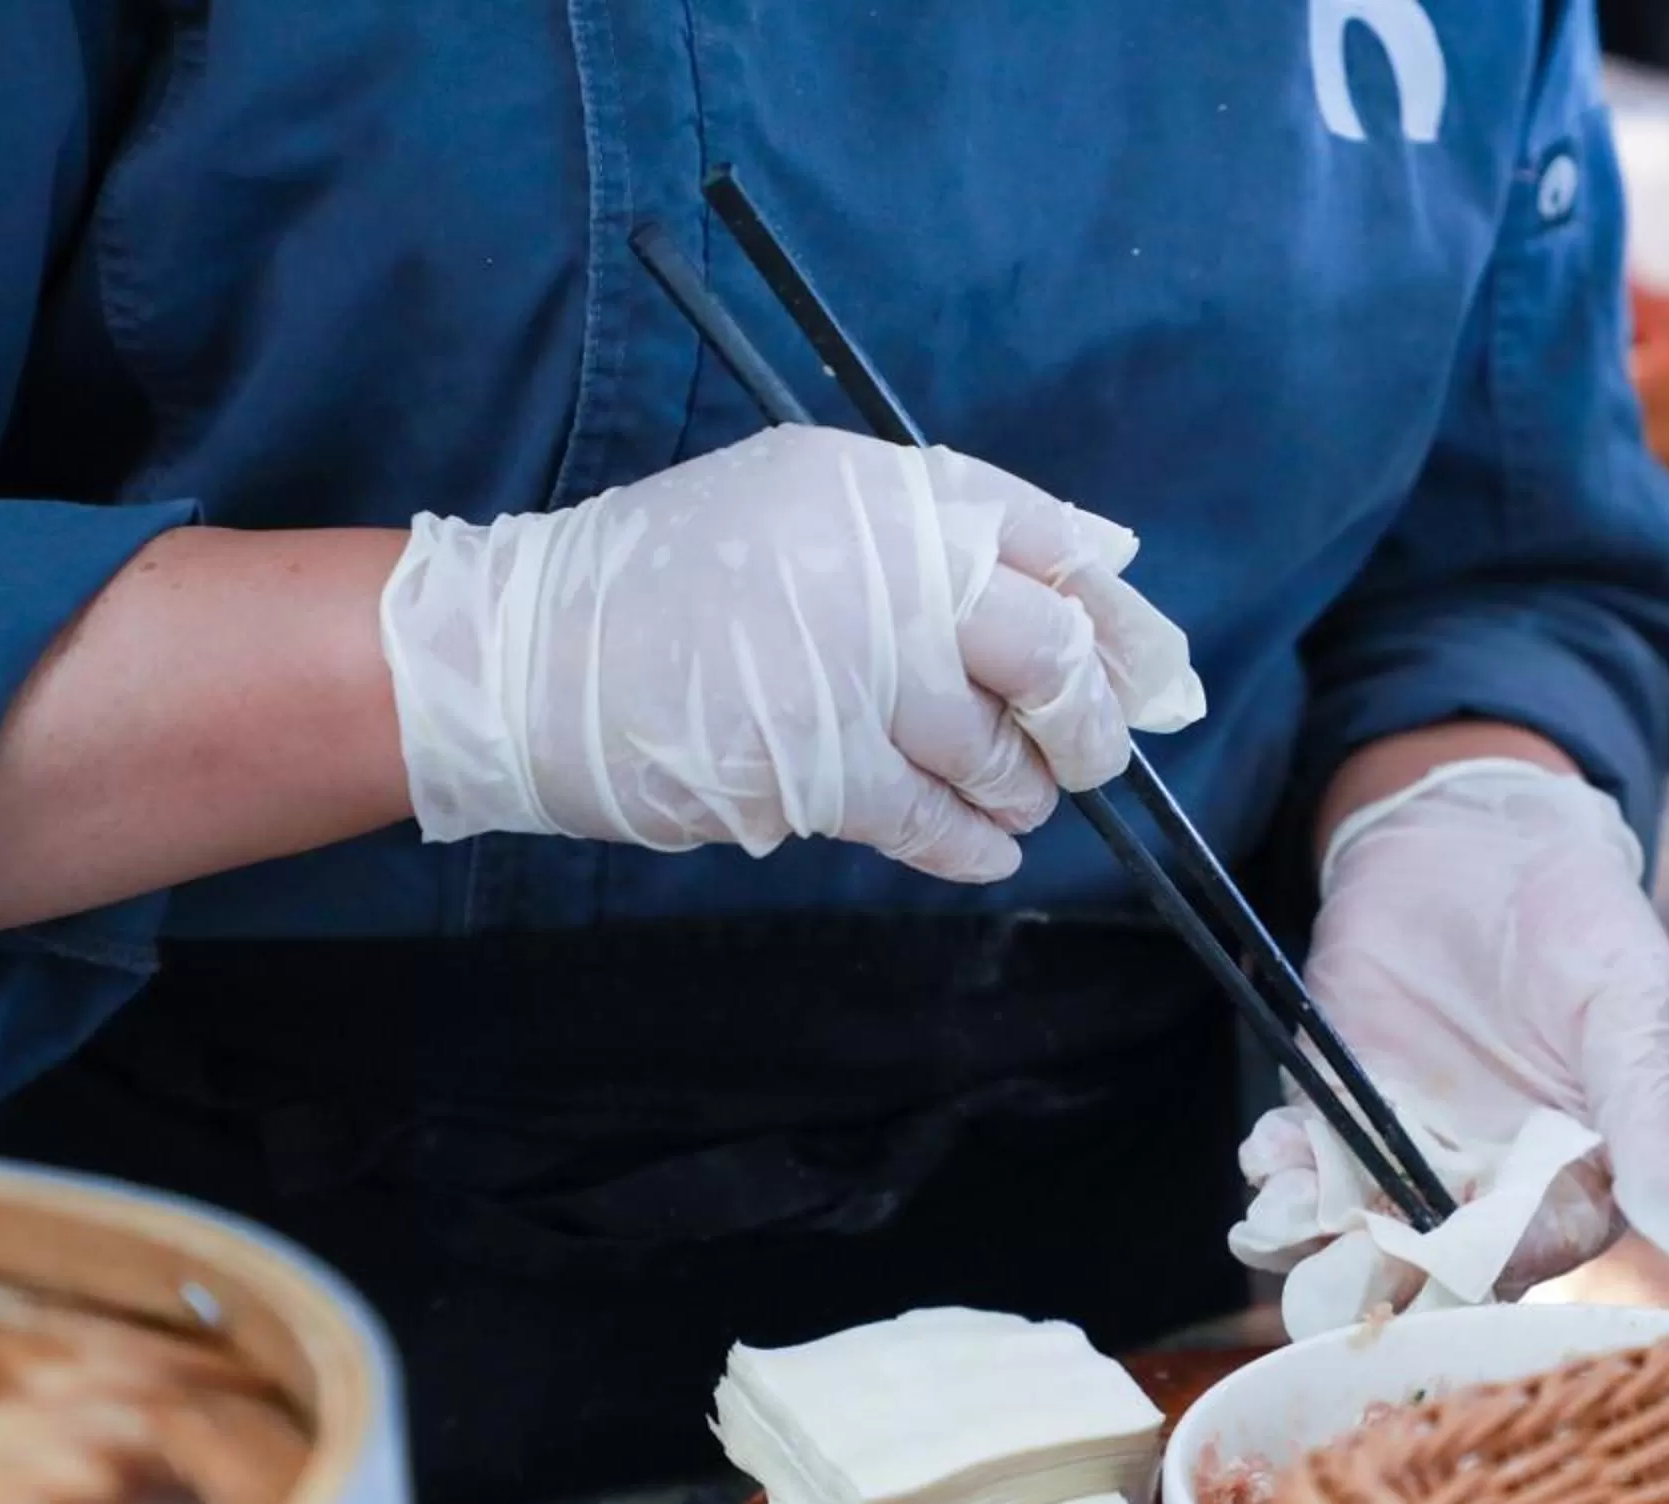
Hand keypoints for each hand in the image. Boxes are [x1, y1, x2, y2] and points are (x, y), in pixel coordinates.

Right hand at [379, 426, 1200, 879]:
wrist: (519, 656)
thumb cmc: (668, 585)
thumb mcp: (803, 502)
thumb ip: (951, 523)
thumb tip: (1111, 561)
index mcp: (883, 489)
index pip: (1052, 544)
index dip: (1118, 620)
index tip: (1148, 672)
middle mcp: (880, 567)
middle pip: (1051, 650)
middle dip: (1091, 719)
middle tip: (1089, 752)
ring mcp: (850, 667)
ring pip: (1000, 750)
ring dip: (1022, 789)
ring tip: (1009, 795)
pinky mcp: (816, 763)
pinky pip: (937, 822)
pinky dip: (974, 846)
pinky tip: (983, 849)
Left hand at [1233, 757, 1668, 1322]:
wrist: (1486, 835)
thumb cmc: (1587, 925)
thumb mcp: (1633, 1021)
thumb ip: (1661, 1139)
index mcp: (1577, 1186)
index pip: (1532, 1257)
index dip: (1490, 1267)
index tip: (1451, 1262)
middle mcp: (1489, 1188)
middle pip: (1430, 1265)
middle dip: (1379, 1274)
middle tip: (1336, 1271)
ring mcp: (1408, 1152)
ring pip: (1356, 1226)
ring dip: (1311, 1235)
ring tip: (1277, 1217)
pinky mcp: (1341, 1108)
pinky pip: (1305, 1163)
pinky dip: (1279, 1171)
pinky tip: (1267, 1154)